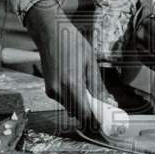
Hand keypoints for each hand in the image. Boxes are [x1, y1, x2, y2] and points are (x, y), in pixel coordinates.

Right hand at [25, 0, 112, 127]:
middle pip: (78, 114)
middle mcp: (59, 91)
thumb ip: (97, 85)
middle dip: (91, 113)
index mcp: (72, 84)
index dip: (96, 119)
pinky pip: (64, 100)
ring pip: (71, 108)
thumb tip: (105, 103)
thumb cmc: (72, 42)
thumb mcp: (90, 61)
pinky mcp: (49, 89)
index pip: (85, 113)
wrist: (49, 32)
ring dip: (82, 105)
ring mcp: (52, 91)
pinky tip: (78, 84)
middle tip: (103, 107)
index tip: (106, 120)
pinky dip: (73, 98)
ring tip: (91, 92)